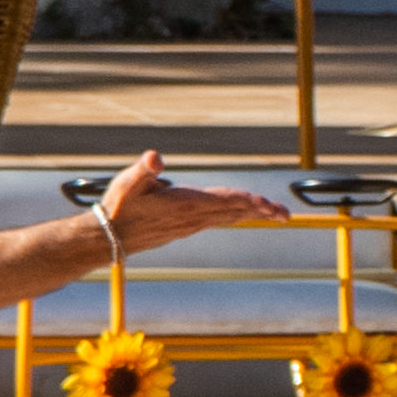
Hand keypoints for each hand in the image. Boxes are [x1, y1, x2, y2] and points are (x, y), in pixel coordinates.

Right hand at [97, 149, 285, 252]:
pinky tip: (242, 214)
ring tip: (274, 214)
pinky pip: (219, 219)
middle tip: (286, 214)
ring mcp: (191, 224)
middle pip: (235, 211)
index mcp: (187, 205)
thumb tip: (154, 158)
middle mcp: (194, 217)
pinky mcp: (186, 227)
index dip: (251, 200)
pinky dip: (235, 215)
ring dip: (252, 214)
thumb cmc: (119, 207)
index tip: (271, 205)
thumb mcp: (128, 183)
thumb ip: (144, 169)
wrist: (110, 238)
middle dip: (262, 211)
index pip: (227, 200)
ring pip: (229, 217)